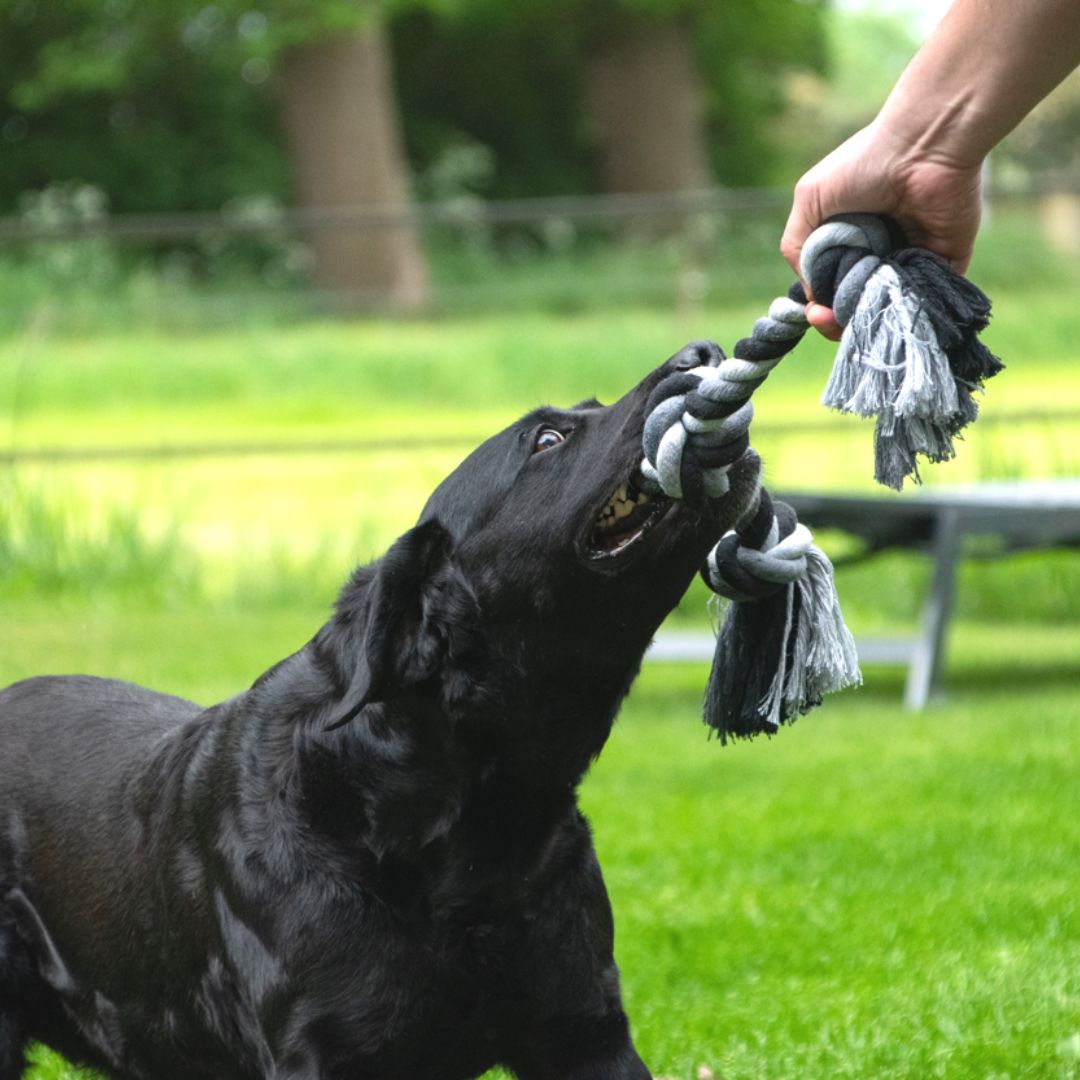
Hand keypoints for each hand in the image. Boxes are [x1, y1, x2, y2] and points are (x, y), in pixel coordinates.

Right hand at [780, 120, 983, 339]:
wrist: (924, 145)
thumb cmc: (864, 164)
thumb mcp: (810, 200)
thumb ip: (798, 246)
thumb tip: (811, 292)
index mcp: (846, 241)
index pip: (829, 288)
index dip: (819, 307)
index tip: (817, 312)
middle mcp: (877, 253)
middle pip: (855, 303)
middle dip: (841, 317)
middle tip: (832, 318)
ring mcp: (909, 261)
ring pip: (886, 306)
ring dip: (870, 314)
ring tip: (861, 308)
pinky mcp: (944, 264)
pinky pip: (924, 298)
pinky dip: (906, 307)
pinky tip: (889, 304)